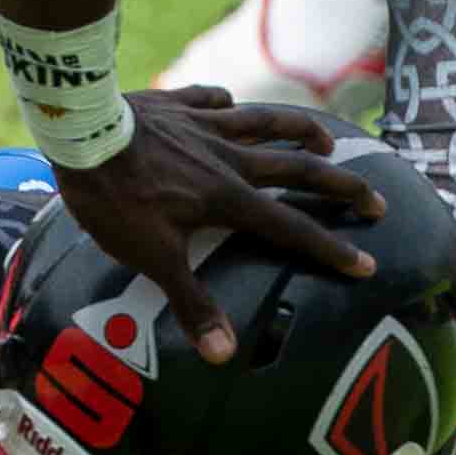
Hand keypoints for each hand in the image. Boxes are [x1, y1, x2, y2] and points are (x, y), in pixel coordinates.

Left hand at [48, 83, 384, 356]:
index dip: (331, 249)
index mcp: (228, 199)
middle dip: (340, 186)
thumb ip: (191, 302)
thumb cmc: (115, 200)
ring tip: (325, 140)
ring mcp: (205, 127)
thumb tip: (225, 354)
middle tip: (373, 197)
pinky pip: (213, 101)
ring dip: (301, 131)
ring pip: (267, 124)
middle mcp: (229, 158)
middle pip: (298, 170)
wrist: (82, 132)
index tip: (367, 263)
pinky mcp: (178, 105)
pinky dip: (228, 105)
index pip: (292, 230)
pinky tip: (231, 105)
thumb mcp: (152, 258)